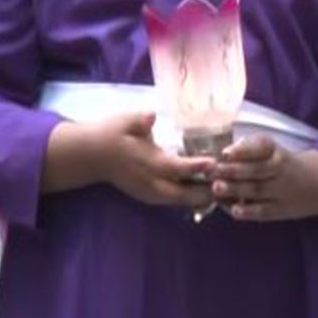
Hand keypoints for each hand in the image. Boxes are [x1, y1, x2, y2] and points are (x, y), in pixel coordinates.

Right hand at [83, 112, 215, 210]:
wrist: (91, 154)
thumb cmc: (111, 133)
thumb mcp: (125, 121)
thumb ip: (140, 119)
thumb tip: (152, 115)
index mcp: (147, 162)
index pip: (176, 168)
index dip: (197, 167)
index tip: (215, 163)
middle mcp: (150, 181)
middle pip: (183, 194)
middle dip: (206, 193)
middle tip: (226, 185)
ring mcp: (148, 192)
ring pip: (179, 202)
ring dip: (199, 199)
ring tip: (219, 192)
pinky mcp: (146, 196)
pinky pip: (172, 202)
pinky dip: (188, 200)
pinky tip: (201, 194)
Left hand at [210, 136, 317, 221]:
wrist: (317, 183)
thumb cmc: (280, 162)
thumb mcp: (271, 149)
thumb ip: (249, 148)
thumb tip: (222, 152)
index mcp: (275, 151)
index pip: (261, 148)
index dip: (243, 151)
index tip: (225, 153)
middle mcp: (280, 170)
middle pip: (256, 170)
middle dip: (232, 171)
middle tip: (210, 171)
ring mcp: (281, 191)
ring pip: (257, 190)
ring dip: (236, 190)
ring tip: (216, 188)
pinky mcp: (281, 210)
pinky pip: (264, 211)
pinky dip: (249, 211)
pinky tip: (234, 210)